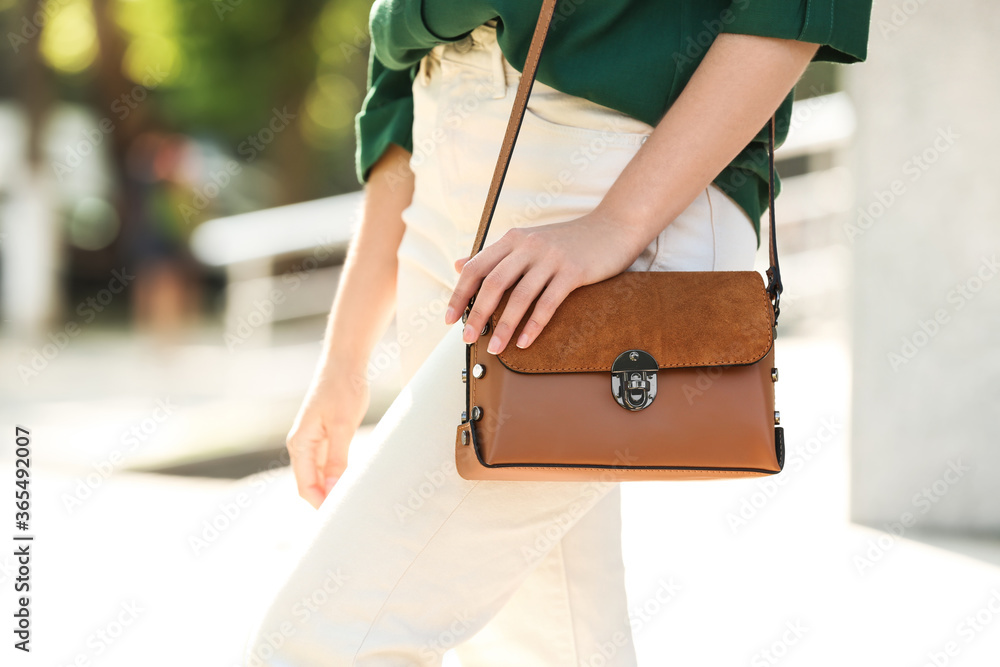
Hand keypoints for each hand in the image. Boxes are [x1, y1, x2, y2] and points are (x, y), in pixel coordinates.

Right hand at [285, 364, 368, 508]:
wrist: (344, 364)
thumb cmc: (342, 390)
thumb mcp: (342, 426)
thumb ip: (337, 458)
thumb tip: (334, 488)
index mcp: (300, 444)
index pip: (306, 486)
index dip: (321, 504)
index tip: (340, 517)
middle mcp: (301, 446)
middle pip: (311, 484)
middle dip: (326, 501)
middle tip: (349, 515)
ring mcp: (312, 442)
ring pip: (320, 475)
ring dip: (333, 489)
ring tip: (353, 502)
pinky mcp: (324, 437)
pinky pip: (328, 464)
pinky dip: (338, 475)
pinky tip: (353, 482)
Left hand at [443, 211, 647, 353]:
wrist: (613, 227)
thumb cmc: (569, 240)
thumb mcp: (528, 241)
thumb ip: (495, 254)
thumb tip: (459, 264)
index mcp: (513, 239)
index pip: (476, 267)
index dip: (460, 294)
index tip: (450, 319)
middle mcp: (528, 246)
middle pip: (493, 283)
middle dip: (477, 314)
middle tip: (468, 338)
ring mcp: (551, 258)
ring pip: (519, 296)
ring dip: (504, 326)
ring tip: (495, 348)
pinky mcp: (573, 271)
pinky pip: (548, 302)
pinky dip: (533, 325)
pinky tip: (524, 341)